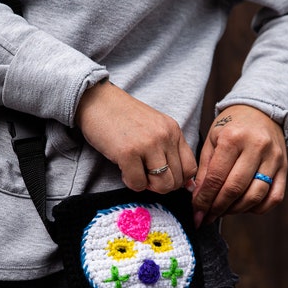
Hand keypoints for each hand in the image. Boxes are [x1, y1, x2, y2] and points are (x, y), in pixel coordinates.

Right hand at [75, 81, 196, 192]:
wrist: (97, 101)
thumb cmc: (124, 117)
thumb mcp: (155, 128)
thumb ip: (169, 150)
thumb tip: (186, 184)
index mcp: (173, 130)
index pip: (190, 168)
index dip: (178, 179)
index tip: (163, 176)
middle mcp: (165, 136)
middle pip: (177, 180)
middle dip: (161, 186)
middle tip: (146, 176)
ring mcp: (147, 144)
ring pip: (162, 185)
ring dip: (148, 186)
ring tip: (136, 173)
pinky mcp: (127, 152)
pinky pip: (138, 183)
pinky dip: (131, 183)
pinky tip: (124, 170)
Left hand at [192, 104, 287, 226]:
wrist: (260, 110)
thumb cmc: (231, 127)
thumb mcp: (212, 140)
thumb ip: (205, 170)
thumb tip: (198, 200)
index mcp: (233, 138)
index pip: (216, 178)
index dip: (204, 200)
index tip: (196, 213)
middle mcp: (256, 147)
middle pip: (235, 189)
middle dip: (218, 208)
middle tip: (207, 217)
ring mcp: (274, 158)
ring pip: (255, 196)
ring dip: (236, 210)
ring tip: (224, 211)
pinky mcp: (285, 167)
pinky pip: (274, 197)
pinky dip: (258, 208)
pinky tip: (245, 206)